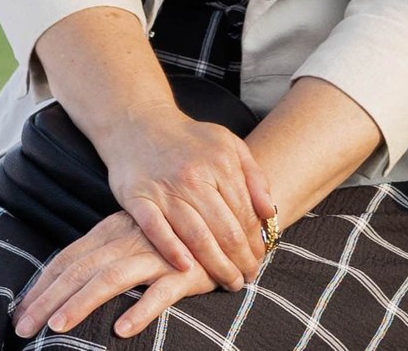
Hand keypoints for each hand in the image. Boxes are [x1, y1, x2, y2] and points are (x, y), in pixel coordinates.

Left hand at [12, 211, 218, 339]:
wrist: (231, 218)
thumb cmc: (175, 237)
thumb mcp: (133, 239)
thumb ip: (103, 256)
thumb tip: (63, 287)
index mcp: (113, 231)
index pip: (68, 259)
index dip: (41, 286)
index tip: (18, 312)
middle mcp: (130, 238)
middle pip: (80, 269)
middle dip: (47, 299)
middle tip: (22, 329)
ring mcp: (158, 254)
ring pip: (112, 277)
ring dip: (82, 302)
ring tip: (58, 326)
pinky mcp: (187, 270)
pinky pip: (162, 291)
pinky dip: (142, 309)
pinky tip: (123, 328)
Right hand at [98, 107, 274, 290]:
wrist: (139, 124)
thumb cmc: (189, 140)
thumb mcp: (229, 145)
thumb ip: (253, 176)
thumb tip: (269, 212)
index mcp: (221, 163)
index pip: (244, 213)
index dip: (255, 241)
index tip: (260, 260)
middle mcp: (195, 177)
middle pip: (224, 229)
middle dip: (240, 260)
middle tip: (248, 279)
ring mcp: (165, 189)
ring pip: (196, 235)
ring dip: (215, 265)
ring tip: (228, 282)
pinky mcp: (138, 199)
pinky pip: (157, 230)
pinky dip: (172, 251)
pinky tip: (186, 270)